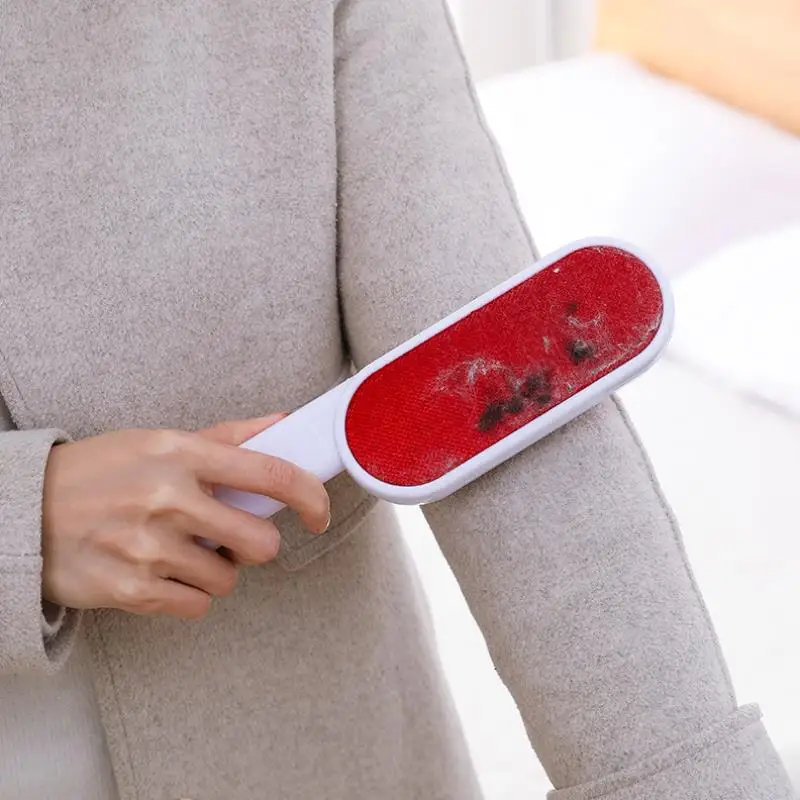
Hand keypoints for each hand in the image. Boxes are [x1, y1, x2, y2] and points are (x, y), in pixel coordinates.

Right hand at [40, 415, 329, 618]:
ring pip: (228, 579)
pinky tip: (162, 572)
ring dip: (215, 570)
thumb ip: (227, 438)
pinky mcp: (130, 589)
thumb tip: (282, 425)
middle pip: (260, 541)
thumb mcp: (160, 442)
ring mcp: (148, 546)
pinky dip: (188, 594)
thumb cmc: (102, 471)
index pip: (270, 473)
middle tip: (230, 537)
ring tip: (181, 551)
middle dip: (255, 544)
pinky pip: (197, 605)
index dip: (310, 496)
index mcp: (181, 454)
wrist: (25, 510)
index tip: (318, 514)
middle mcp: (167, 498)